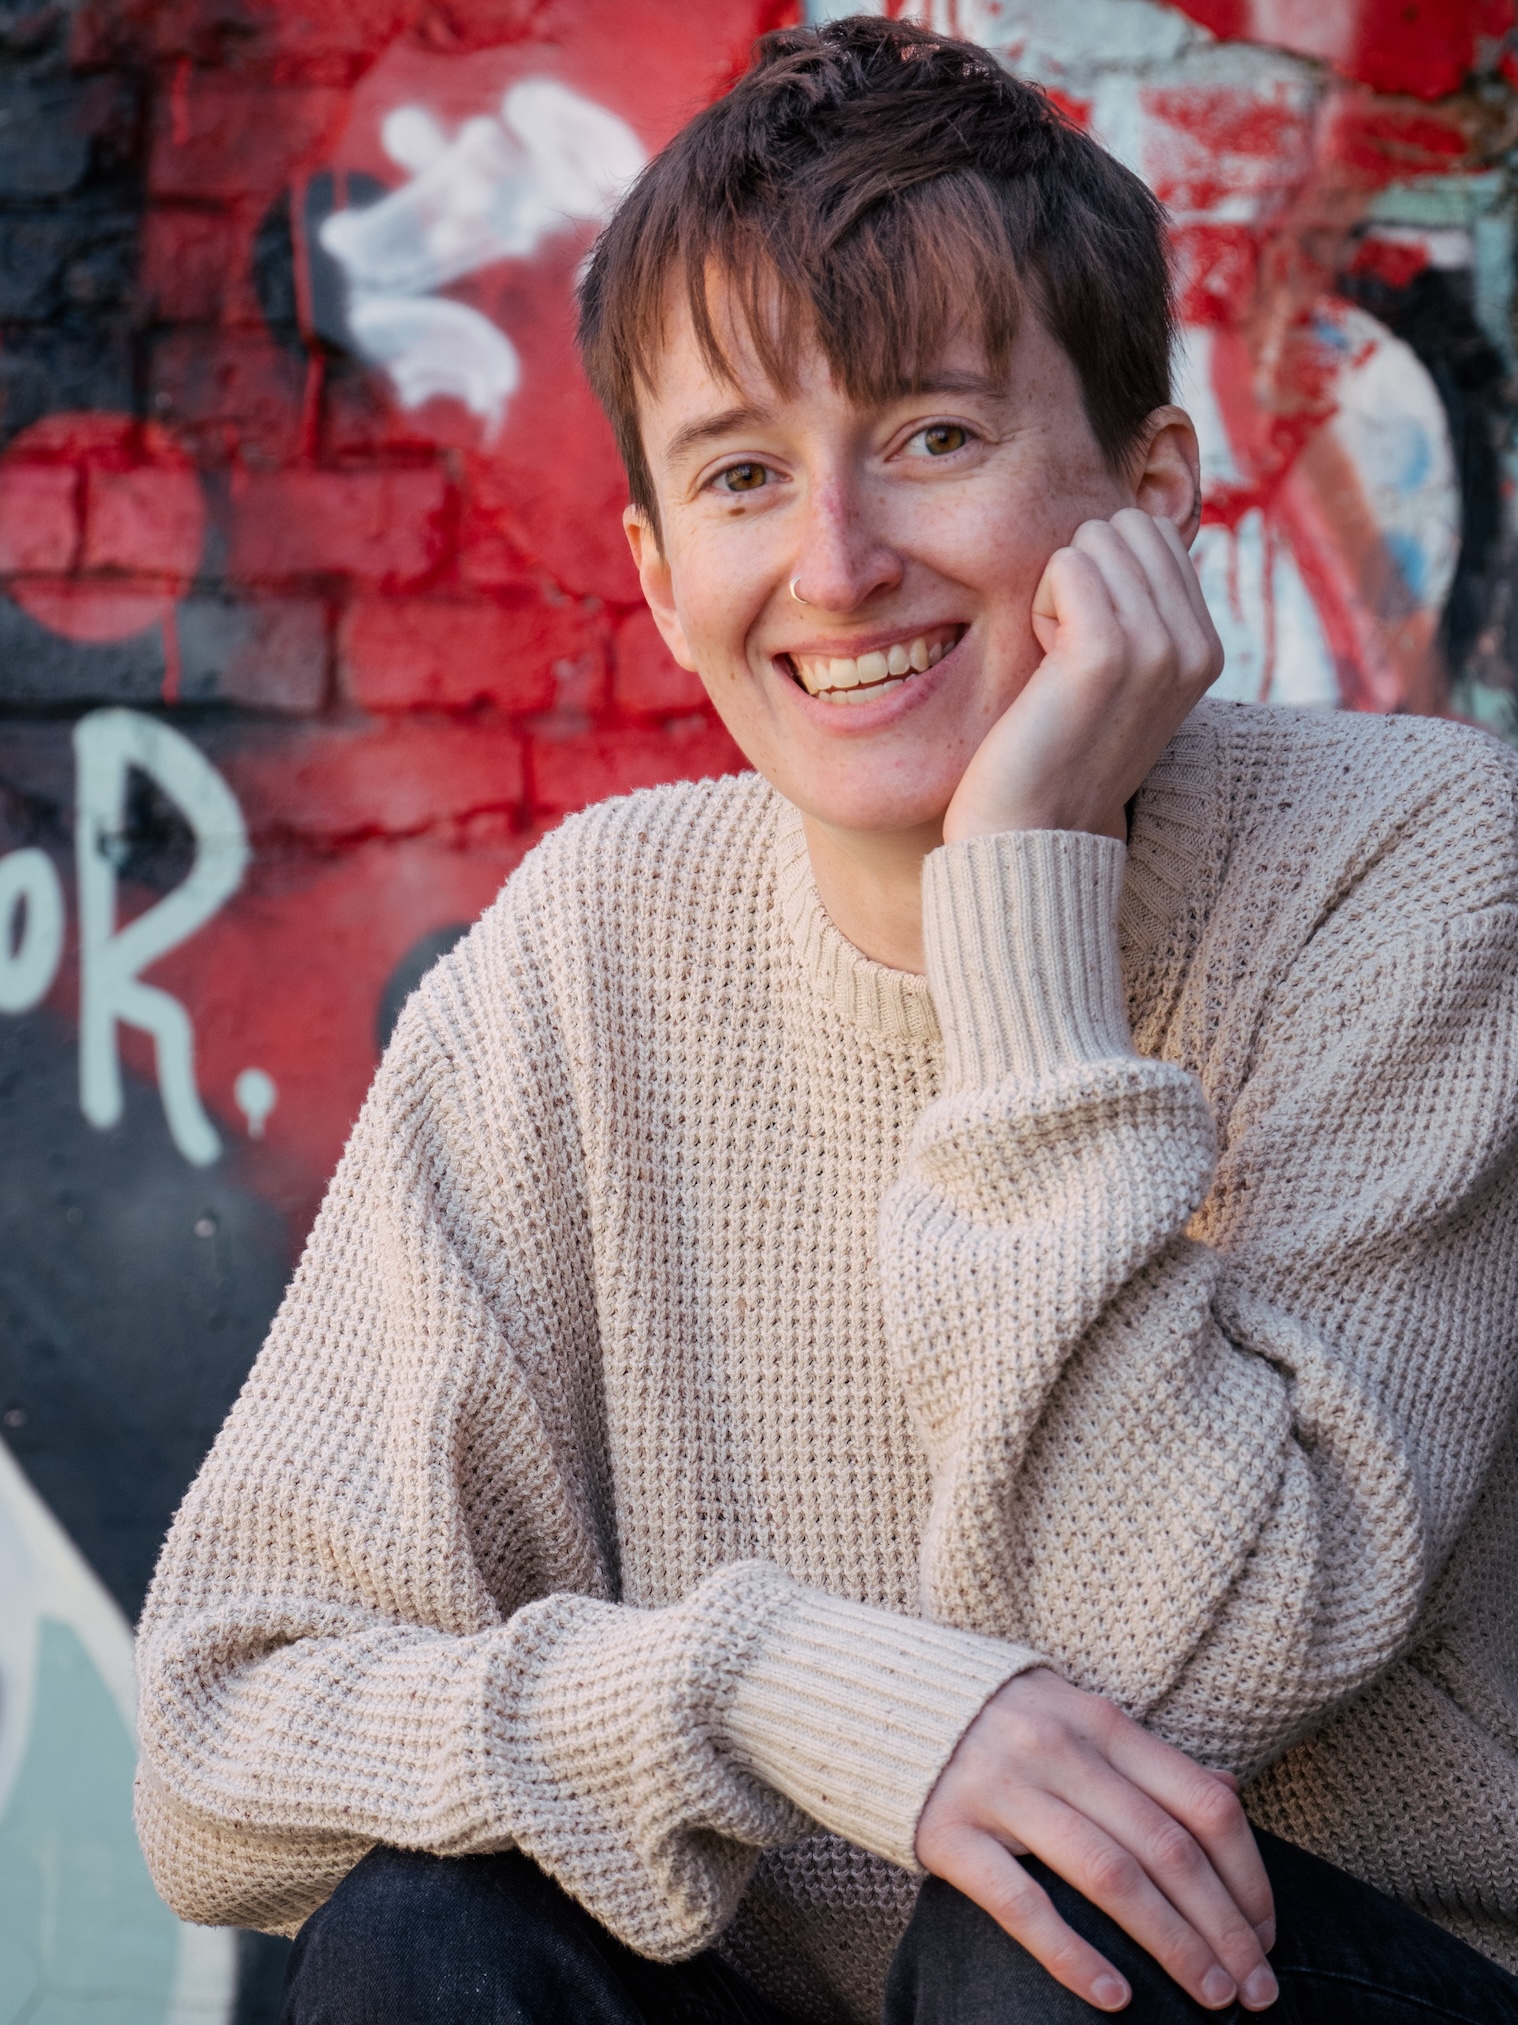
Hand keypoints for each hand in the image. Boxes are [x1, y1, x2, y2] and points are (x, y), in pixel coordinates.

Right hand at [915, 1669, 1277, 2012]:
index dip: (1247, 1875)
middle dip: (1224, 1929)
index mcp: (1099, 1720)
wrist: (879, 1698)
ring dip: (1173, 1946)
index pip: (1202, 1801)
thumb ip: (1145, 1757)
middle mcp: (1057, 1748)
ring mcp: (1001, 1789)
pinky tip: (1116, 1999)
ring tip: (1211, 2000)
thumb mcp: (1076, 1716)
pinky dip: (1075, 1956)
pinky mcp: (948, 1832)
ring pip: (1111, 1877)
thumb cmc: (998, 1720)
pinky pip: (1023, 1903)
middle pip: (1166, 1849)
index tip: (1267, 1934)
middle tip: (1258, 1992)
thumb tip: (1226, 1793)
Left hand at [942, 509, 1223, 844]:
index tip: (1088, 648)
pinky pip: (1064, 565)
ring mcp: (1157, 647)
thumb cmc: (1059, 750)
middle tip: (1067, 653)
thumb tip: (1136, 530)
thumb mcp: (1128, 679)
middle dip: (1081, 574)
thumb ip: (1146, 613)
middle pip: (1126, 527)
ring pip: (1093, 540)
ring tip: (1057, 665)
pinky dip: (1039, 605)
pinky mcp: (1106, 652)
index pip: (1156, 534)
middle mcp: (1194, 646)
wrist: (1035, 831)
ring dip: (1056, 593)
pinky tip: (1043, 667)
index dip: (1103, 575)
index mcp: (1206, 649)